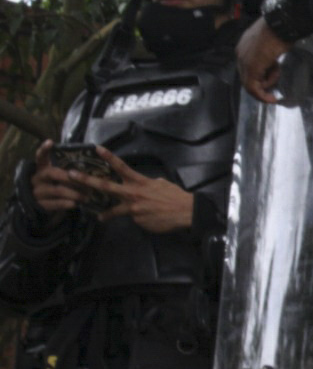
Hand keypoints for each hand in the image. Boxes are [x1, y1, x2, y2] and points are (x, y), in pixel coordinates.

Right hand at [28, 140, 83, 219]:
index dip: (44, 149)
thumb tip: (95, 163)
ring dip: (74, 193)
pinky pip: (55, 204)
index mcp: (43, 167)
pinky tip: (76, 204)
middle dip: (70, 177)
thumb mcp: (61, 175)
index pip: (40, 156)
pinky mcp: (41, 204)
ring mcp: (38, 191)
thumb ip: (71, 169)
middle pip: (52, 173)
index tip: (50, 142)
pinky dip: (67, 203)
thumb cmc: (58, 185)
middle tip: (85, 181)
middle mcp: (38, 178)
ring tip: (87, 196)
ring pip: (57, 190)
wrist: (44, 203)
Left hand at [69, 146, 193, 233]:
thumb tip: (142, 184)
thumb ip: (147, 183)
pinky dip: (138, 219)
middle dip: (87, 180)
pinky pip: (133, 219)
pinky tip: (148, 220)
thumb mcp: (160, 184)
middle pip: (106, 186)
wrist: (186, 213)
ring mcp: (133, 208)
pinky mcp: (137, 220)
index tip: (96, 149)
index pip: (121, 167)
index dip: (108, 157)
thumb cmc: (176, 196)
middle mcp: (133, 193)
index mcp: (140, 182)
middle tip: (71, 175)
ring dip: (105, 213)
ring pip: (114, 210)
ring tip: (99, 216)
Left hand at [236, 17, 290, 103]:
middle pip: (247, 77)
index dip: (258, 78)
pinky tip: (271, 98)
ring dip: (266, 86)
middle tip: (272, 93)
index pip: (247, 68)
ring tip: (277, 75)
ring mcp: (244, 61)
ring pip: (250, 84)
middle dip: (261, 86)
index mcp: (243, 46)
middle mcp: (240, 54)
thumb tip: (271, 64)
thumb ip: (266, 55)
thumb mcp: (270, 43)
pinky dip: (262, 95)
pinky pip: (253, 87)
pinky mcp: (251, 68)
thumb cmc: (279, 31)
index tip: (269, 83)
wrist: (281, 25)